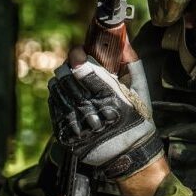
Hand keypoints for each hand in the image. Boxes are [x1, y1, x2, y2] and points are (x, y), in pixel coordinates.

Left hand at [48, 46, 162, 177]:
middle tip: (74, 63)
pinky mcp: (68, 136)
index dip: (78, 58)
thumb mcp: (141, 90)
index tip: (78, 51)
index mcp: (113, 100)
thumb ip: (132, 64)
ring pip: (57, 93)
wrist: (129, 153)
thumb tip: (124, 42)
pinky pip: (55, 109)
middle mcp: (94, 113)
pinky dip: (57, 98)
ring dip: (61, 81)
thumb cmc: (137, 118)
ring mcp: (78, 126)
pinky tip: (65, 94)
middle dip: (68, 67)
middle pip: (67, 80)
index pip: (86, 73)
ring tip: (69, 78)